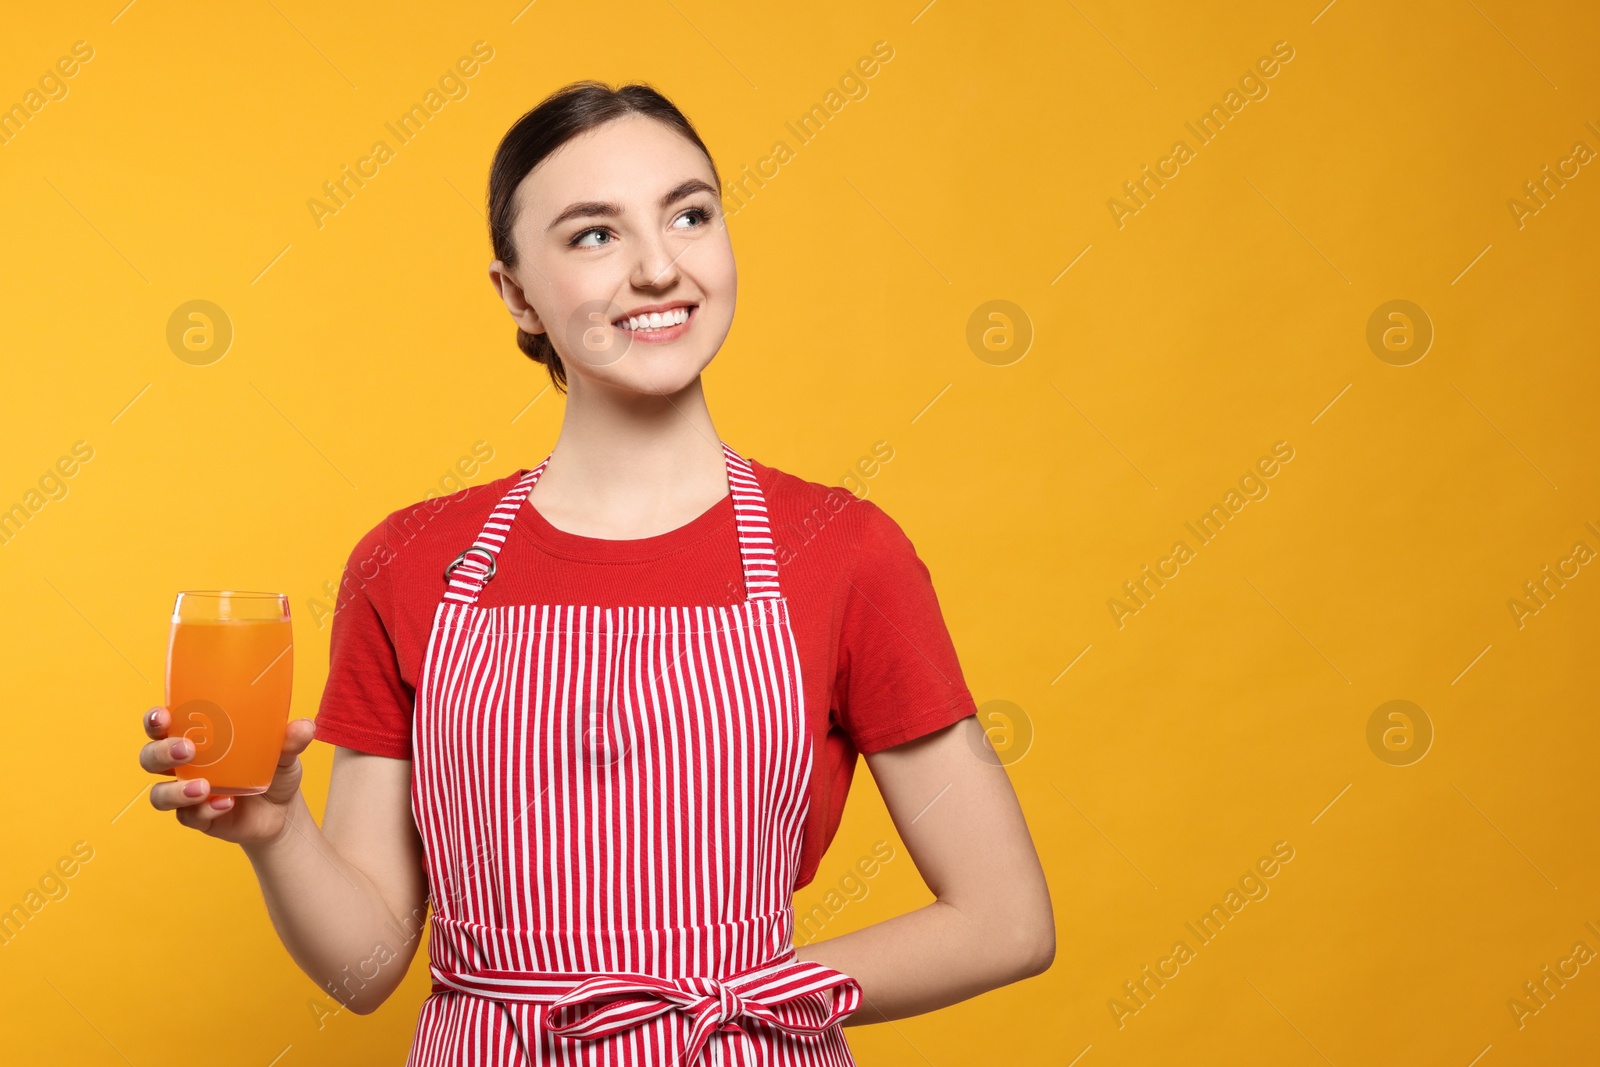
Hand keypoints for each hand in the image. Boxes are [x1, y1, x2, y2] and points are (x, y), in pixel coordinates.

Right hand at [139, 706, 317, 846]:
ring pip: (160, 794)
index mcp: (196, 737)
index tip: (162, 716)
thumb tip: (304, 726)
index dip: (154, 720)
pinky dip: (205, 810)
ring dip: (176, 790)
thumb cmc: (273, 769)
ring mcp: (186, 793)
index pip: (162, 724)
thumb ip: (290, 739)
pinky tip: (226, 804)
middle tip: (187, 750)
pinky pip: (188, 817)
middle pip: (150, 757)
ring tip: (205, 787)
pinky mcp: (197, 818)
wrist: (283, 811)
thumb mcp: (284, 752)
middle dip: (161, 752)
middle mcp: (183, 765)